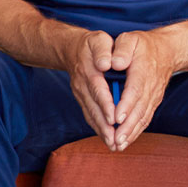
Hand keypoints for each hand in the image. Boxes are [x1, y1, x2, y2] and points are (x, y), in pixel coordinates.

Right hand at [65, 30, 121, 146]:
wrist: (72, 49)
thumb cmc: (92, 44)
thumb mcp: (98, 41)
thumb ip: (103, 51)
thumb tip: (106, 64)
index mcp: (88, 71)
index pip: (98, 90)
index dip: (106, 105)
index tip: (115, 119)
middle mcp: (82, 86)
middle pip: (93, 108)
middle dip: (105, 126)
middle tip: (116, 141)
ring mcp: (80, 94)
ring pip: (91, 115)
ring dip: (102, 131)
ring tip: (113, 145)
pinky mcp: (82, 100)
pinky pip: (90, 115)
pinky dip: (98, 128)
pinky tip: (107, 138)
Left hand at [104, 30, 182, 151]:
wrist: (167, 51)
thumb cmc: (143, 45)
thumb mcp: (131, 39)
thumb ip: (122, 50)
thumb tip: (114, 63)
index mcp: (143, 70)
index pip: (135, 89)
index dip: (126, 105)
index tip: (116, 118)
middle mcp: (151, 86)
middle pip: (140, 109)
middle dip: (128, 126)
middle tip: (115, 140)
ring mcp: (154, 96)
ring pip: (143, 116)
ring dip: (131, 133)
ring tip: (118, 146)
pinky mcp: (153, 102)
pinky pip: (145, 118)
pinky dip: (136, 131)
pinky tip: (125, 142)